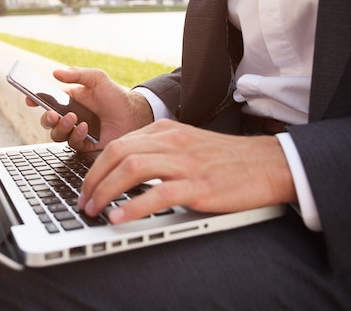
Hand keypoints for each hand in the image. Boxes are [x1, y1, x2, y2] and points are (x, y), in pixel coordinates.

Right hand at [26, 67, 152, 150]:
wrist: (134, 115)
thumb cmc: (115, 96)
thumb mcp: (97, 78)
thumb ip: (77, 74)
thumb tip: (55, 72)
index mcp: (68, 100)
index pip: (46, 101)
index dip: (34, 100)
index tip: (29, 99)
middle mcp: (69, 116)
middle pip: (47, 121)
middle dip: (45, 118)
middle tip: (52, 114)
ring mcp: (76, 131)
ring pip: (56, 134)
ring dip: (61, 127)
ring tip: (73, 118)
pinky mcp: (85, 144)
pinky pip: (72, 143)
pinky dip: (75, 135)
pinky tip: (84, 127)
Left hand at [78, 119, 296, 223]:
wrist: (267, 163)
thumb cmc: (225, 158)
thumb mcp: (186, 144)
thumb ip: (156, 151)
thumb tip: (123, 170)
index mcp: (165, 131)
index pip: (117, 145)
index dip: (95, 168)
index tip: (86, 187)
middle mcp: (172, 142)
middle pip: (118, 154)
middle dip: (93, 180)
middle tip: (83, 201)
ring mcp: (185, 163)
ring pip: (132, 169)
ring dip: (105, 192)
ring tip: (94, 210)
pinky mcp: (200, 186)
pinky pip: (159, 194)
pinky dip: (133, 207)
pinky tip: (119, 219)